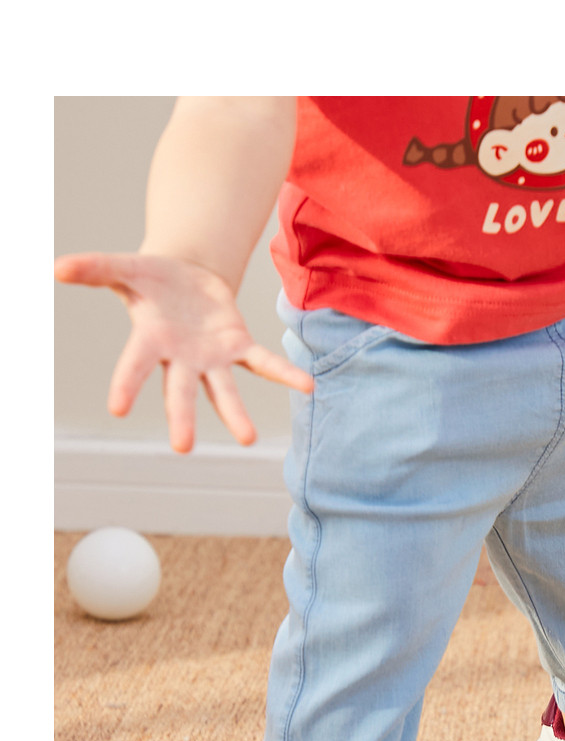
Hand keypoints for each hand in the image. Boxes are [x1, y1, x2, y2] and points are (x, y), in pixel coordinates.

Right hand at [54, 252, 312, 452]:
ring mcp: (212, 359)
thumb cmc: (151, 279)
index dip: (126, 384)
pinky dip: (285, 374)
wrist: (186, 277)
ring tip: (249, 440)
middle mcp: (181, 360)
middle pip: (181, 392)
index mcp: (150, 342)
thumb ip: (94, 268)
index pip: (135, 366)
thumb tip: (55, 267)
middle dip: (182, 417)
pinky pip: (264, 364)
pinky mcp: (239, 347)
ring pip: (224, 391)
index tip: (117, 409)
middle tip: (183, 447)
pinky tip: (307, 385)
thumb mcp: (123, 268)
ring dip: (235, 415)